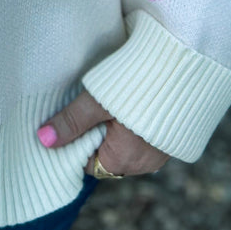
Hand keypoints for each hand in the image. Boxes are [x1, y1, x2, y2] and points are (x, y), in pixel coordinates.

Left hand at [37, 90, 169, 176]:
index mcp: (125, 161)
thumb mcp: (98, 101)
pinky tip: (130, 101)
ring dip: (114, 127)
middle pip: (107, 156)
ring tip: (110, 101)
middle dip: (94, 134)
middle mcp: (145, 163)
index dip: (76, 143)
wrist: (187, 65)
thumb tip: (44, 140)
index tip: (69, 121)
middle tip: (89, 107)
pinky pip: (144, 137)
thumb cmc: (139, 84)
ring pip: (125, 146)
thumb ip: (71, 121)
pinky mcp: (171, 135)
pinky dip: (132, 123)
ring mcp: (161, 151)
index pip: (88, 164)